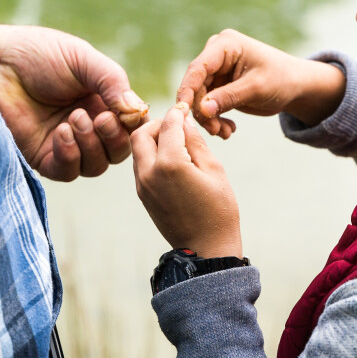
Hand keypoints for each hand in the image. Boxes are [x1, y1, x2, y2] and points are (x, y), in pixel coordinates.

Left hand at [0, 23, 147, 180]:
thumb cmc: (36, 53)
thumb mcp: (82, 59)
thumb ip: (112, 81)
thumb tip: (137, 110)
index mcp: (99, 100)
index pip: (129, 126)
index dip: (131, 125)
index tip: (123, 114)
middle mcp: (85, 125)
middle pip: (116, 152)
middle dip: (113, 138)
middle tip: (99, 118)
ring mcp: (63, 143)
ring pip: (95, 165)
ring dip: (91, 146)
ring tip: (73, 119)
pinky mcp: (40, 155)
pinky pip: (66, 171)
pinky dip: (70, 156)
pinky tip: (61, 133)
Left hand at [131, 104, 241, 257]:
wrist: (206, 249)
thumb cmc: (218, 210)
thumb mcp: (214, 170)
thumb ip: (195, 142)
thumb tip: (184, 120)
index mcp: (170, 164)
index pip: (168, 125)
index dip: (178, 113)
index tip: (185, 109)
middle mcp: (149, 173)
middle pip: (140, 134)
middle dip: (157, 124)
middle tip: (176, 126)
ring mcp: (142, 185)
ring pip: (138, 150)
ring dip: (152, 140)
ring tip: (176, 143)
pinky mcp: (142, 195)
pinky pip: (140, 166)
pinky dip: (151, 155)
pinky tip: (171, 160)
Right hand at [176, 29, 345, 138]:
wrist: (295, 87)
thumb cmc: (281, 79)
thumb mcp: (256, 89)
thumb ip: (228, 98)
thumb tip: (201, 109)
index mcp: (225, 45)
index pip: (198, 68)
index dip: (188, 90)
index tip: (183, 112)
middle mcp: (216, 54)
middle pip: (196, 85)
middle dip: (203, 111)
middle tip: (216, 132)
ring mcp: (216, 70)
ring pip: (199, 98)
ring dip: (209, 118)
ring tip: (225, 133)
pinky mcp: (218, 85)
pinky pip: (207, 105)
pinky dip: (215, 119)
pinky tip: (228, 129)